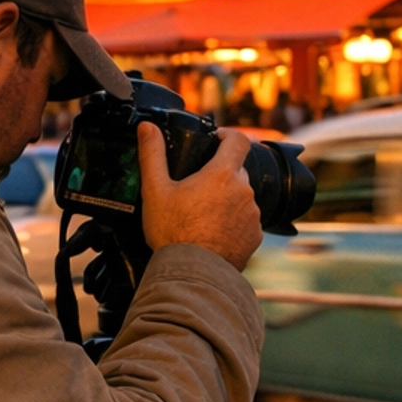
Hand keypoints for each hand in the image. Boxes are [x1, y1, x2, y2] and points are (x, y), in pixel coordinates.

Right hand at [137, 123, 262, 271]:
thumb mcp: (155, 191)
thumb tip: (147, 127)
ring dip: (227, 200)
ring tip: (202, 215)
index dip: (227, 135)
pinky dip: (233, 223)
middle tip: (197, 188)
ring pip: (242, 197)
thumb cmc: (173, 232)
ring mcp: (253, 215)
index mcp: (222, 174)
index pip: (238, 140)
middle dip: (220, 175)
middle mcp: (244, 191)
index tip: (216, 140)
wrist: (193, 274)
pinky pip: (246, 222)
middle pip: (236, 171)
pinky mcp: (255, 236)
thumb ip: (152, 155)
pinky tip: (213, 233)